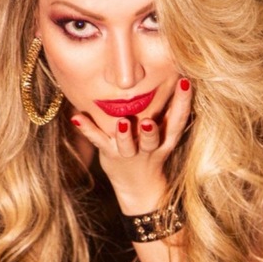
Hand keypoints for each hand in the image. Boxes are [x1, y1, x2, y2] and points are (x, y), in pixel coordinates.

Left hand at [70, 78, 192, 213]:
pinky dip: (87, 128)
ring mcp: (129, 153)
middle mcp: (149, 147)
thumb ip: (168, 110)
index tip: (185, 82)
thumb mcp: (166, 133)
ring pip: (127, 146)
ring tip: (122, 124)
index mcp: (166, 138)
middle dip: (151, 131)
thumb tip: (176, 74)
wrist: (139, 188)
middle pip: (153, 140)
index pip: (178, 120)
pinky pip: (98, 140)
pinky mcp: (111, 155)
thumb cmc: (152, 149)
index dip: (183, 102)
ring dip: (124, 135)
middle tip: (148, 122)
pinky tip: (76, 117)